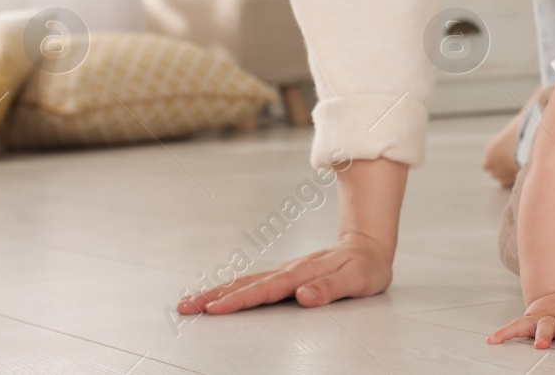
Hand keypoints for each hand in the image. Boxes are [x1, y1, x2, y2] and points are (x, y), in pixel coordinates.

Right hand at [174, 231, 394, 315]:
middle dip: (214, 297)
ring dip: (217, 292)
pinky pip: (253, 282)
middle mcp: (289, 270)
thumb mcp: (357, 279)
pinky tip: (218, 295)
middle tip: (185, 307)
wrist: (369, 245)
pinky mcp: (285, 275)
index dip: (240, 300)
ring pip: (245, 281)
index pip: (266, 290)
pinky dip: (231, 289)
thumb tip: (303, 295)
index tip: (215, 309)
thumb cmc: (366, 266)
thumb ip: (330, 288)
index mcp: (303, 273)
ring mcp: (285, 271)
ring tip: (189, 302)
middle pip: (246, 284)